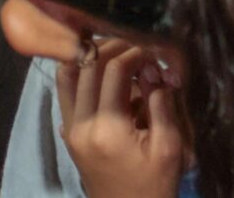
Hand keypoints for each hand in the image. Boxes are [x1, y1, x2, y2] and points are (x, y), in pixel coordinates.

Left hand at [58, 40, 184, 197]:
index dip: (136, 53)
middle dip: (114, 49)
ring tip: (116, 57)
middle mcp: (81, 124)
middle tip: (137, 50)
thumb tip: (155, 68)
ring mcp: (70, 129)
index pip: (114, 69)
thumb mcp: (168, 145)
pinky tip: (102, 76)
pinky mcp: (68, 134)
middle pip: (87, 65)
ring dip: (90, 59)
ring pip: (67, 75)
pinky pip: (65, 93)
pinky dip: (79, 76)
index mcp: (108, 127)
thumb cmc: (154, 184)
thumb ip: (161, 102)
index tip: (154, 56)